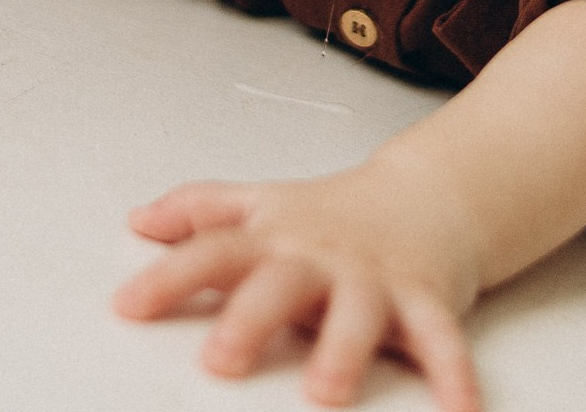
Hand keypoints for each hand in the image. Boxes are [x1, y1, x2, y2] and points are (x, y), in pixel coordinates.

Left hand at [115, 161, 485, 410]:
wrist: (431, 195)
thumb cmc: (337, 214)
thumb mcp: (265, 203)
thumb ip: (202, 211)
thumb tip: (140, 220)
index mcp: (276, 238)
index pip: (213, 251)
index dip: (168, 277)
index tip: (128, 306)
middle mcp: (321, 259)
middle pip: (280, 284)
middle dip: (251, 319)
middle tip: (220, 358)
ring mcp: (374, 279)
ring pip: (358, 314)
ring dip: (343, 350)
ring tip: (326, 390)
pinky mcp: (425, 299)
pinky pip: (440, 338)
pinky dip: (453, 373)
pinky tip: (457, 406)